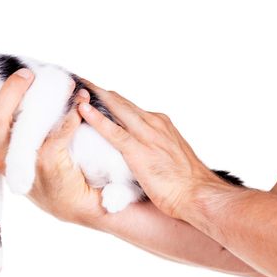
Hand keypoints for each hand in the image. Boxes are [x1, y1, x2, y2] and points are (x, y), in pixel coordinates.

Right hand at [0, 70, 104, 224]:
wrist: (67, 200)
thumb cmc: (39, 163)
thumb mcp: (15, 143)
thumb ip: (9, 118)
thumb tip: (17, 75)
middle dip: (12, 88)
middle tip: (27, 73)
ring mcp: (22, 161)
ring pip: (24, 123)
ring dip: (43, 97)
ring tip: (60, 83)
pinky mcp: (48, 162)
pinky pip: (60, 129)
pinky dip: (73, 112)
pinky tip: (81, 101)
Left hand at [78, 81, 229, 218]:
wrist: (199, 195)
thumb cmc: (185, 183)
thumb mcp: (168, 156)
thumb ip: (152, 146)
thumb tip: (138, 148)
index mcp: (159, 124)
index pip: (128, 106)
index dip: (109, 99)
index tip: (93, 92)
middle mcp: (153, 123)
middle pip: (119, 101)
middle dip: (98, 91)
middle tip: (79, 81)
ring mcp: (146, 135)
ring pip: (115, 108)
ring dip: (94, 97)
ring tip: (76, 87)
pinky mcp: (138, 150)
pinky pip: (113, 130)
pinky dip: (96, 118)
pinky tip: (82, 110)